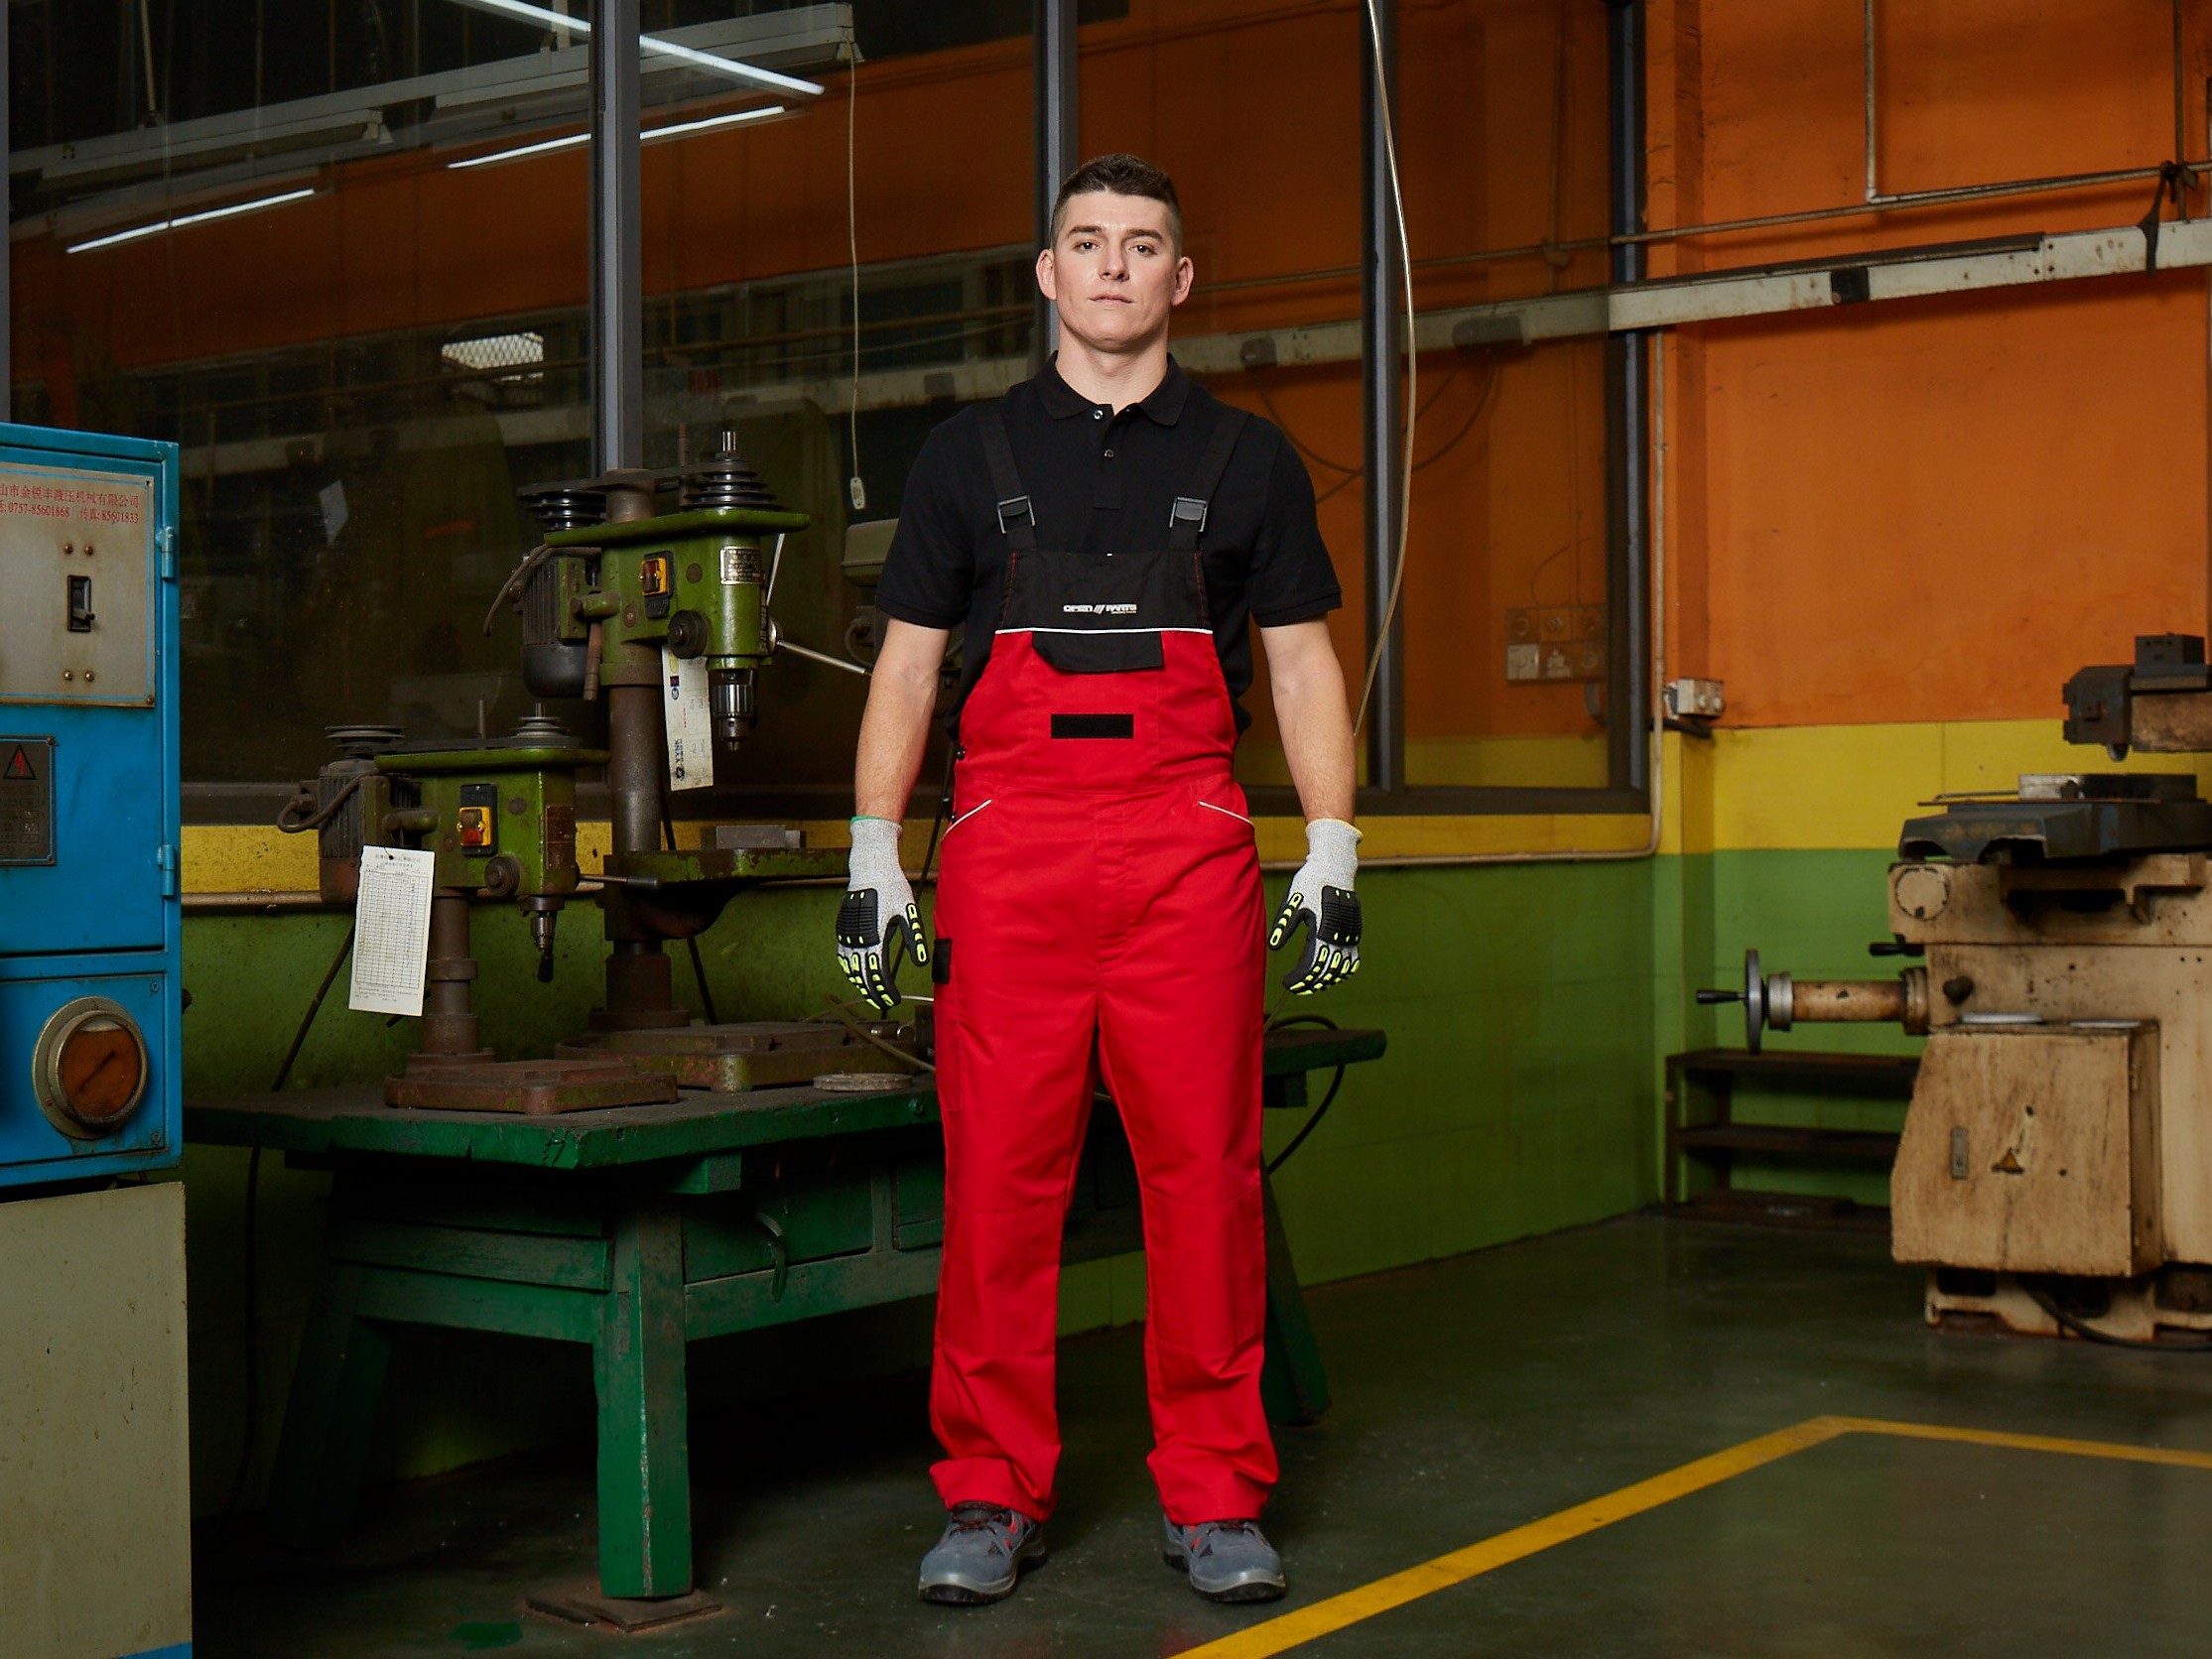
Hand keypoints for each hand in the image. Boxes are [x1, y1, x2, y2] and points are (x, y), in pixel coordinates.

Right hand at [837, 817, 929, 1011]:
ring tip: (870, 993)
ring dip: (860, 983)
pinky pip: (843, 956)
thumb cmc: (893, 888)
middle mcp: (857, 939)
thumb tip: (921, 962)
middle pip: (863, 975)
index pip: (879, 974)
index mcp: (875, 937)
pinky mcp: (842, 929)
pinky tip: (857, 973)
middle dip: (874, 992)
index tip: (894, 999)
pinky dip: (850, 968)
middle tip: (884, 1003)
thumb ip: (914, 939)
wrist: (871, 867)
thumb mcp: (909, 912)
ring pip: (850, 968)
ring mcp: (847, 935)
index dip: (886, 990)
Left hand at [1268, 818, 1360, 994]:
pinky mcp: (1354, 933)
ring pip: (1341, 969)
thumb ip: (1283, 926)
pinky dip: (1342, 971)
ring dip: (1326, 981)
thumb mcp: (1292, 902)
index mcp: (1320, 931)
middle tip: (1295, 988)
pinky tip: (1330, 975)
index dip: (1299, 979)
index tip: (1287, 983)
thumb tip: (1273, 947)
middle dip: (1310, 984)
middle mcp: (1338, 936)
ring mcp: (1349, 936)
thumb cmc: (1309, 883)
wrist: (1334, 868)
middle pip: (1326, 972)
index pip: (1310, 966)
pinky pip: (1352, 960)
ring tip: (1311, 984)